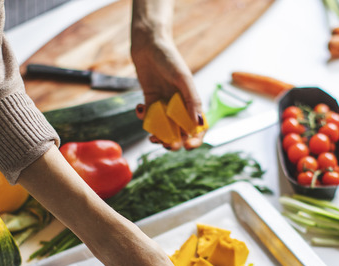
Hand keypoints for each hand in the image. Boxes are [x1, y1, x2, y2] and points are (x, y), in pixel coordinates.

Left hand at [131, 0, 205, 149]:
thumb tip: (198, 122)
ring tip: (152, 136)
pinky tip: (139, 108)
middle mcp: (179, 106)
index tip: (188, 146)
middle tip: (167, 144)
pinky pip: (149, 118)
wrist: (148, 45)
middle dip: (174, 142)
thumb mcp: (183, 78)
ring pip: (164, 129)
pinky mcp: (150, 101)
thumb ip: (192, 100)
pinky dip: (144, 118)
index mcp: (192, 102)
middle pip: (180, 132)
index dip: (196, 139)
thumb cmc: (169, 58)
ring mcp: (164, 105)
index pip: (198, 126)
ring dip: (159, 135)